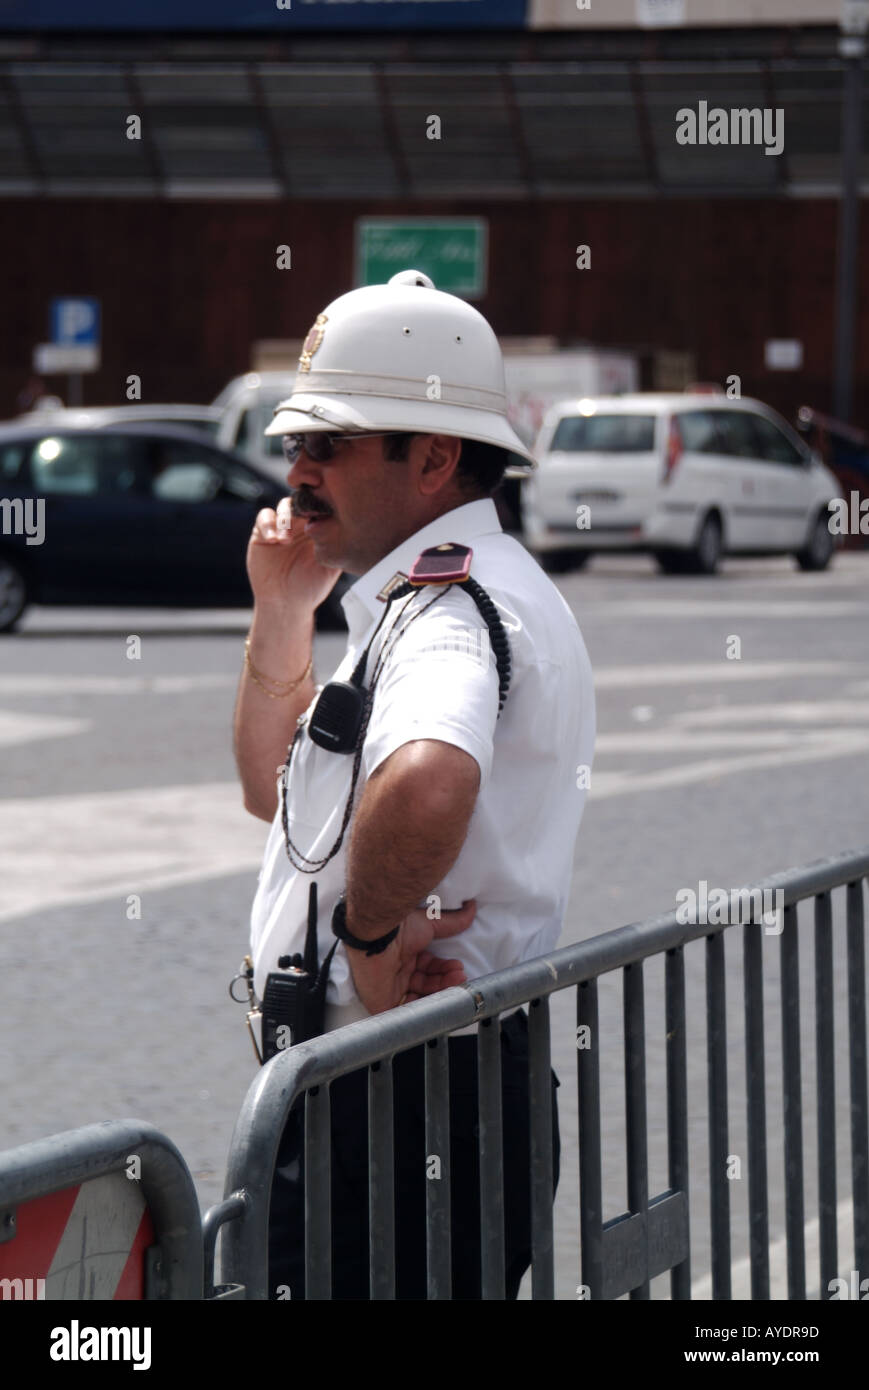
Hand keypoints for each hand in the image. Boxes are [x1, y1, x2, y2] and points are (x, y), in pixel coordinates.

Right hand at [247, 497, 340, 612]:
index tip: (326, 508)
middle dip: (304, 504)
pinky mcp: (262, 534)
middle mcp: (300, 524)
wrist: (287, 603)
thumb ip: (337, 545)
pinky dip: (268, 524)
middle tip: (307, 516)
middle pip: (302, 500)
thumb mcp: (331, 566)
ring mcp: (280, 527)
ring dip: (286, 518)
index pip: (321, 505)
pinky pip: (264, 517)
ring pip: (283, 506)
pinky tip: (275, 540)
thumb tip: (347, 525)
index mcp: (318, 528)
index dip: (323, 501)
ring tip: (286, 540)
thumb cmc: (312, 586)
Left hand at [348, 899, 476, 1013]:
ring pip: (419, 999)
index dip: (445, 970)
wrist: (377, 937)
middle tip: (460, 976)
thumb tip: (471, 908)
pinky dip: (421, 1009)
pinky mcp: (382, 1004)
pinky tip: (436, 1001)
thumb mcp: (430, 923)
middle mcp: (398, 972)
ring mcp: (389, 989)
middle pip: (427, 984)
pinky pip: (403, 1013)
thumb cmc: (399, 928)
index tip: (459, 967)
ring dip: (439, 993)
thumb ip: (451, 921)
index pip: (429, 968)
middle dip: (446, 981)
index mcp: (405, 955)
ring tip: (455, 984)